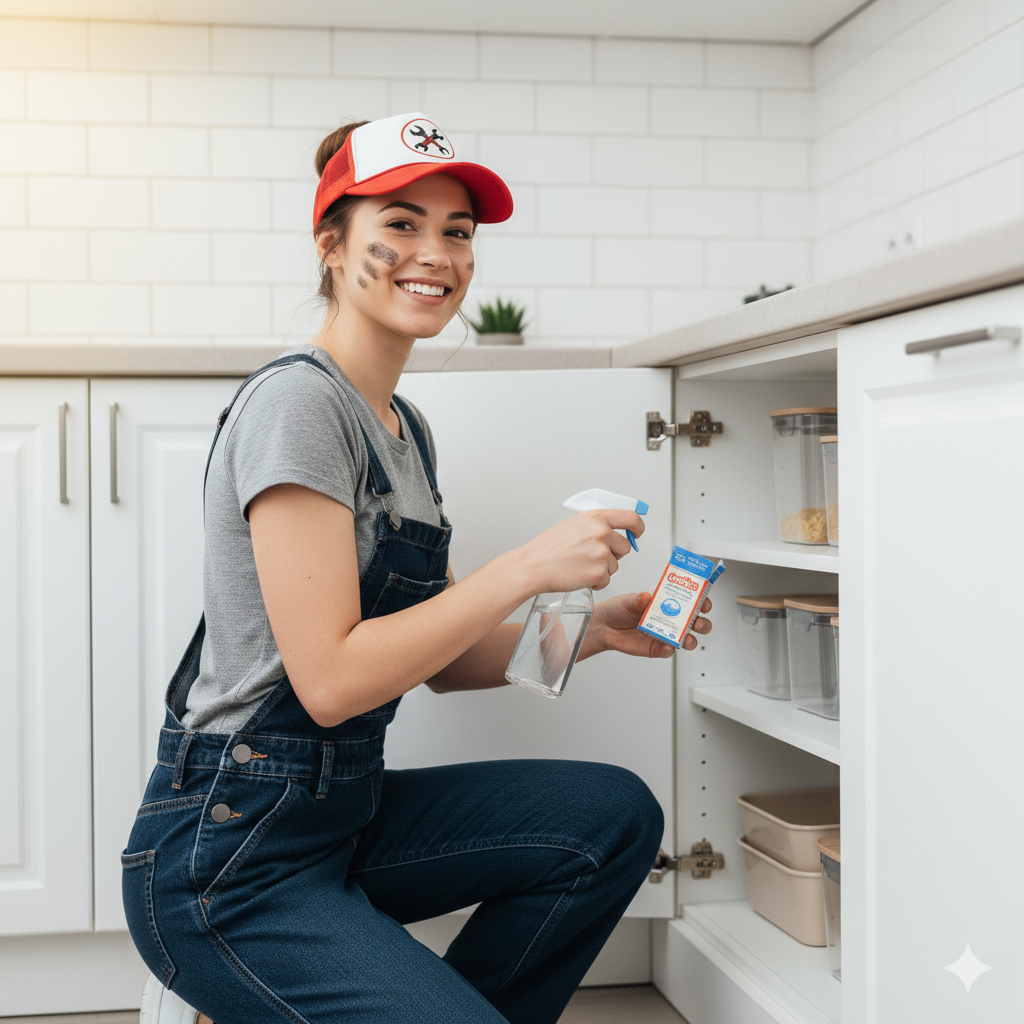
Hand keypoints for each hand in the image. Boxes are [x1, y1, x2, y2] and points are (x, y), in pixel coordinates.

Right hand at [518, 509, 645, 594]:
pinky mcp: (599, 572)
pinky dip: (595, 582)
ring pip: (615, 565)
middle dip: (614, 554)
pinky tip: (578, 576)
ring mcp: (601, 553)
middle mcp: (601, 533)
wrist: (533, 566)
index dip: (638, 527)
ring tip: (580, 566)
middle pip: (625, 547)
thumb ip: (596, 525)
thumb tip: (615, 531)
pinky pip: (606, 580)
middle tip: (594, 557)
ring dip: (602, 569)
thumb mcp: (574, 525)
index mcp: (596, 517)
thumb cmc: (548, 548)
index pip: (631, 518)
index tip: (637, 533)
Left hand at [580, 592, 712, 659]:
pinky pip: (668, 651)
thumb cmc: (618, 609)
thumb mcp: (628, 600)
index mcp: (666, 603)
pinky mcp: (656, 648)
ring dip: (691, 639)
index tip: (703, 601)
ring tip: (686, 638)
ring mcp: (665, 634)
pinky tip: (667, 646)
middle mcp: (669, 619)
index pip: (690, 601)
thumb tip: (646, 597)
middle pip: (695, 622)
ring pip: (687, 639)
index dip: (701, 601)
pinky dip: (669, 649)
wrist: (604, 627)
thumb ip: (638, 599)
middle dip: (701, 622)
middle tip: (697, 621)